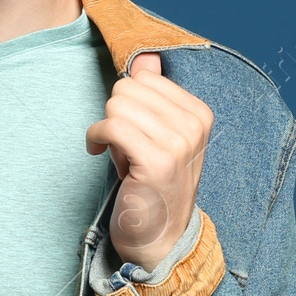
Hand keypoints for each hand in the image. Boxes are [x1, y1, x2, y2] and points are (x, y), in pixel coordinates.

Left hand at [85, 52, 213, 270]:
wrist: (160, 238)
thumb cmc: (152, 185)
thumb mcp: (157, 135)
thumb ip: (153, 96)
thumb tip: (146, 58)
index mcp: (199, 113)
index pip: (144, 78)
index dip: (127, 104)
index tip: (132, 131)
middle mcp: (194, 125)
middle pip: (128, 88)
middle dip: (116, 115)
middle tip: (123, 145)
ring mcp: (179, 143)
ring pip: (117, 105)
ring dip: (106, 129)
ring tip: (117, 153)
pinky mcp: (157, 161)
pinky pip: (112, 126)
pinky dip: (95, 137)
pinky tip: (97, 151)